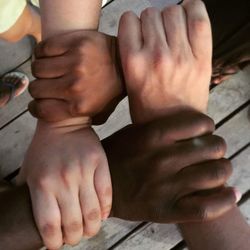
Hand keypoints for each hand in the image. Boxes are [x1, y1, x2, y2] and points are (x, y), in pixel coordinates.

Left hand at [17, 124, 111, 248]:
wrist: (64, 123)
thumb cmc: (45, 148)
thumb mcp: (29, 170)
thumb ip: (28, 194)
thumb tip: (33, 217)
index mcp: (42, 183)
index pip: (49, 225)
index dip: (54, 242)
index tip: (57, 244)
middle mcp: (64, 180)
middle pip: (73, 223)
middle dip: (75, 238)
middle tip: (75, 237)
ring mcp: (84, 171)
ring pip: (92, 212)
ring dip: (92, 228)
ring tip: (89, 229)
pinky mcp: (100, 164)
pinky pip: (106, 194)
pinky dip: (105, 209)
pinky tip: (102, 214)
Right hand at [29, 30, 124, 123]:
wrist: (124, 64)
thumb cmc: (110, 90)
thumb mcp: (99, 115)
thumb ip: (79, 122)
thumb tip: (59, 124)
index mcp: (79, 107)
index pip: (40, 109)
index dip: (36, 107)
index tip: (39, 102)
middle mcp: (75, 86)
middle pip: (35, 88)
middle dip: (40, 88)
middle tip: (49, 84)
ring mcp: (75, 63)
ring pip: (37, 67)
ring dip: (42, 69)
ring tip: (53, 69)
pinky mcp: (75, 43)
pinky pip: (43, 48)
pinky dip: (44, 52)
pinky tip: (54, 56)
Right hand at [103, 109, 237, 221]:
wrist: (96, 186)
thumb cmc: (117, 155)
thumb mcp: (135, 132)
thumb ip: (163, 127)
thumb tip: (196, 126)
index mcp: (154, 136)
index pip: (201, 124)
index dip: (208, 126)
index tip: (205, 131)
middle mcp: (162, 159)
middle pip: (213, 147)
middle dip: (218, 147)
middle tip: (212, 150)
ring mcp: (164, 186)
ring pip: (215, 174)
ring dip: (224, 169)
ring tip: (218, 168)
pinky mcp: (165, 210)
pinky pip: (205, 208)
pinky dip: (224, 200)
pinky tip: (231, 193)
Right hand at [118, 0, 211, 122]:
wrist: (175, 127)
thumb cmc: (150, 110)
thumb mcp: (129, 84)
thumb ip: (131, 56)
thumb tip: (140, 31)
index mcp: (133, 63)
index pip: (128, 20)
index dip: (132, 24)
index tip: (136, 31)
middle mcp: (155, 55)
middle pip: (150, 14)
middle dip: (150, 22)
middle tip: (155, 35)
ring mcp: (180, 55)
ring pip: (172, 11)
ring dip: (170, 17)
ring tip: (171, 31)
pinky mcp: (201, 58)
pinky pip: (198, 19)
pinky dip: (193, 10)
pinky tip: (188, 16)